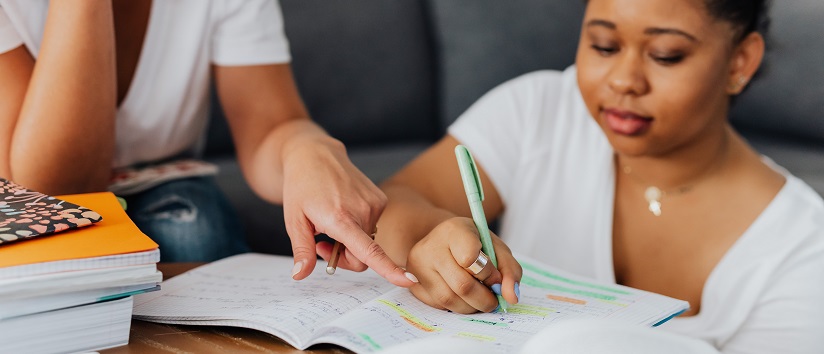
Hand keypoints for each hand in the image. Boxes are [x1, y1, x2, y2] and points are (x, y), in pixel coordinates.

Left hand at [282, 136, 414, 286]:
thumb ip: (302, 250)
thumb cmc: (301, 187)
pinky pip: (371, 227)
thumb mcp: (294, 221)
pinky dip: (358, 227)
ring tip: (330, 221)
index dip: (389, 269)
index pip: (370, 251)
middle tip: (320, 244)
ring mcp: (375, 204)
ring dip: (351, 241)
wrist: (314, 155)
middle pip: (363, 256)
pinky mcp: (380, 200)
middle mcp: (363, 211)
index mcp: (341, 219)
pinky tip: (342, 210)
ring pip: (368, 242)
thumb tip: (300, 275)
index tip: (408, 280)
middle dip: (344, 257)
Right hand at [406, 217, 521, 313]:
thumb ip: (510, 270)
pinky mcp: (413, 282)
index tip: (495, 277)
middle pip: (462, 285)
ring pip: (449, 300)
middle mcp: (431, 246)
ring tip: (479, 299)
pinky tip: (462, 296)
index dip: (488, 274)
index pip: (470, 258)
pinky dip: (456, 306)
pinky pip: (438, 305)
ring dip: (471, 307)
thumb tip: (512, 297)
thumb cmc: (473, 244)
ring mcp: (418, 265)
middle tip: (493, 299)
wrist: (443, 240)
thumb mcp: (496, 248)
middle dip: (485, 299)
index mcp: (454, 230)